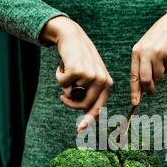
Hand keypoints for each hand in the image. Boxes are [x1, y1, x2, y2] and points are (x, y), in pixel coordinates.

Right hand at [40, 16, 112, 131]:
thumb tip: (83, 113)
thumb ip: (88, 93)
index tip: (79, 130)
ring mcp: (91, 76)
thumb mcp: (88, 76)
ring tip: (68, 71)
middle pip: (82, 105)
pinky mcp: (78, 71)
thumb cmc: (79, 59)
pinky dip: (59, 75)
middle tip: (62, 96)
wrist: (72, 36)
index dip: (88, 120)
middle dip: (70, 103)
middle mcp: (102, 81)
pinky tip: (63, 65)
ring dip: (64, 85)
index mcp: (107, 84)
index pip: (98, 107)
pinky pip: (62, 83)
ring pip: (71, 94)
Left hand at [130, 11, 166, 105]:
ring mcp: (157, 53)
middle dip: (149, 89)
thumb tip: (141, 88)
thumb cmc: (158, 38)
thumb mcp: (145, 48)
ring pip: (158, 76)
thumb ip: (141, 65)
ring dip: (161, 74)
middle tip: (152, 91)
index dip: (134, 91)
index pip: (133, 76)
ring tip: (162, 61)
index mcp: (136, 52)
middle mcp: (145, 52)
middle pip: (145, 79)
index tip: (135, 103)